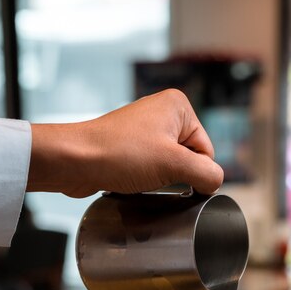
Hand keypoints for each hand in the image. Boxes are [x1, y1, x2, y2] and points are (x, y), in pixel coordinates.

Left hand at [27, 89, 223, 196]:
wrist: (74, 161)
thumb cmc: (119, 155)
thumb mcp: (173, 164)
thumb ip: (206, 174)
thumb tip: (216, 183)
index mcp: (178, 106)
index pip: (206, 150)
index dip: (195, 171)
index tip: (173, 177)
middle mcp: (162, 113)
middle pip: (189, 158)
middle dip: (176, 175)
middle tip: (153, 176)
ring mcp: (144, 130)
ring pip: (170, 167)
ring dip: (160, 180)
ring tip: (140, 177)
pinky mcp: (129, 147)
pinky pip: (151, 169)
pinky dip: (146, 180)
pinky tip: (132, 181)